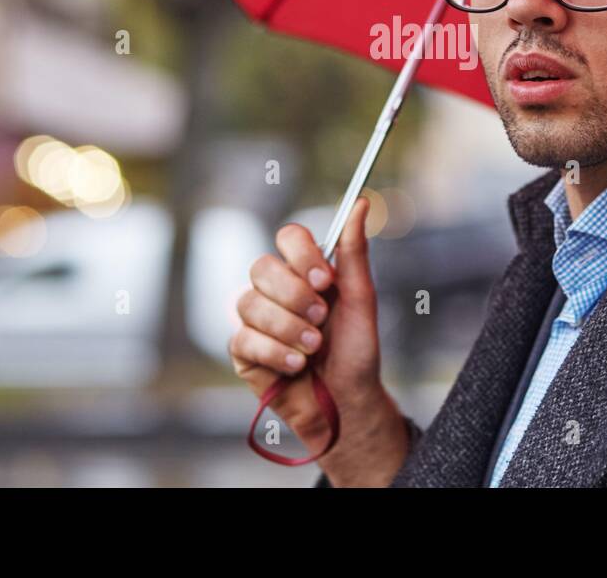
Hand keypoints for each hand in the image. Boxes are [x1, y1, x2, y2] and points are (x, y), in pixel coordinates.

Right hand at [230, 196, 386, 456]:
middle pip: (262, 266)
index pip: (288, 238)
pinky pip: (244, 338)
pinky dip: (276, 353)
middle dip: (294, 295)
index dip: (301, 255)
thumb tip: (363, 203)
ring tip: (313, 349)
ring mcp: (256, 319)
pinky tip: (296, 366)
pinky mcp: (243, 351)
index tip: (324, 279)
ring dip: (288, 328)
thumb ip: (354, 251)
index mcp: (305, 272)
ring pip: (250, 303)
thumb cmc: (356, 351)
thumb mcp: (360, 299)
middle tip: (321, 317)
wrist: (346, 402)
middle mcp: (276, 290)